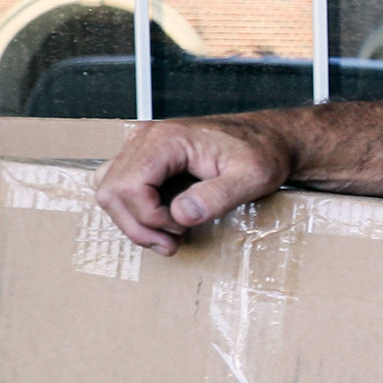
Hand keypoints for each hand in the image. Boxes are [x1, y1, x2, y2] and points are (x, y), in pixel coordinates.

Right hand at [95, 117, 292, 254]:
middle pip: (112, 191)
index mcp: (166, 139)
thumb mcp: (252, 178)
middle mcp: (146, 137)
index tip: (181, 229)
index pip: (128, 187)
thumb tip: (180, 215)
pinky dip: (135, 209)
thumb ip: (218, 197)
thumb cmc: (263, 153)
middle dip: (138, 226)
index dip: (149, 218)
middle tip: (171, 244)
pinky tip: (164, 221)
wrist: (271, 138)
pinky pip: (122, 185)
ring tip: (167, 237)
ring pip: (111, 190)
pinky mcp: (147, 155)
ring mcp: (143, 145)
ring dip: (132, 220)